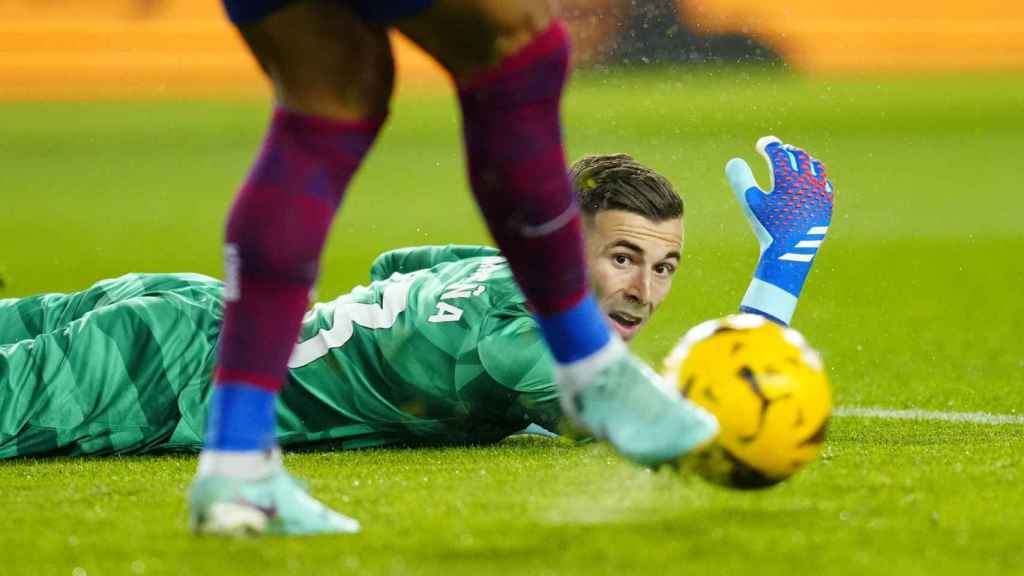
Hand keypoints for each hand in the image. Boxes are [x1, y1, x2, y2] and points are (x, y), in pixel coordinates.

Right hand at [725, 136, 833, 323]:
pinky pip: (824, 182)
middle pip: (798, 156)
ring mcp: (820, 192)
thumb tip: (733, 161)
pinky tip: (807, 180)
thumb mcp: (750, 203)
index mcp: (788, 178)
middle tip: (776, 150)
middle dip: (785, 151)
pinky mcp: (826, 204)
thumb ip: (741, 180)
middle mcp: (808, 181)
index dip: (768, 145)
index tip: (760, 145)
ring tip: (793, 160)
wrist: (790, 253)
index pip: (779, 152)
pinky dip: (814, 175)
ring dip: (802, 160)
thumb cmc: (767, 227)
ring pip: (815, 166)